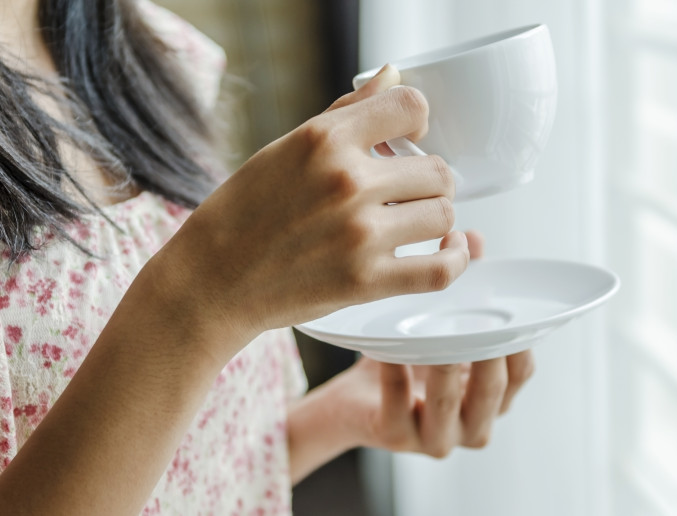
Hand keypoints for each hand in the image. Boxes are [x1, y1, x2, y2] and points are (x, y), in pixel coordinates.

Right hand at [147, 65, 468, 359]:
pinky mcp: (367, 282)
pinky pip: (442, 268)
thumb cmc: (244, 213)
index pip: (410, 106)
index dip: (419, 120)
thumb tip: (391, 76)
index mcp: (324, 139)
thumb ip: (347, 112)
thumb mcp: (286, 147)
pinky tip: (451, 248)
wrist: (214, 280)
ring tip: (417, 221)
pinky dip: (457, 258)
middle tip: (409, 191)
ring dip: (437, 218)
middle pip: (437, 170)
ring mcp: (360, 234)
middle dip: (428, 179)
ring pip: (444, 214)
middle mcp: (347, 182)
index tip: (412, 136)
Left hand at [287, 232, 536, 481]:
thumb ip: (463, 285)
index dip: (520, 344)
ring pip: (447, 402)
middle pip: (492, 390)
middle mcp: (473, 424)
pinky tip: (387, 353)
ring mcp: (436, 437)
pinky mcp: (395, 437)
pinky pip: (397, 406)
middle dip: (485, 353)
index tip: (509, 308)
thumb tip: (472, 238)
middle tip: (474, 318)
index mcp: (492, 398)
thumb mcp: (440, 325)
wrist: (353, 402)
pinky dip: (394, 377)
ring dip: (440, 365)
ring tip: (430, 333)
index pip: (521, 373)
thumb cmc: (407, 361)